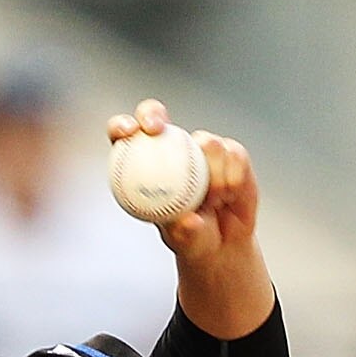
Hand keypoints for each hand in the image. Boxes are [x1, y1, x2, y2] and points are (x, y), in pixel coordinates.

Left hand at [106, 98, 273, 339]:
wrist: (223, 243)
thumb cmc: (192, 240)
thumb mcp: (185, 242)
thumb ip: (184, 232)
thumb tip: (189, 221)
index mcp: (144, 166)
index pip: (125, 137)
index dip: (121, 126)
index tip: (128, 132)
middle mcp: (170, 148)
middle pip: (153, 114)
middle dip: (151, 113)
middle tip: (156, 129)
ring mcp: (201, 147)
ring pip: (206, 140)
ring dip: (213, 173)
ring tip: (215, 202)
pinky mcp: (230, 152)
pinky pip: (234, 154)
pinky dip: (234, 176)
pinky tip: (231, 195)